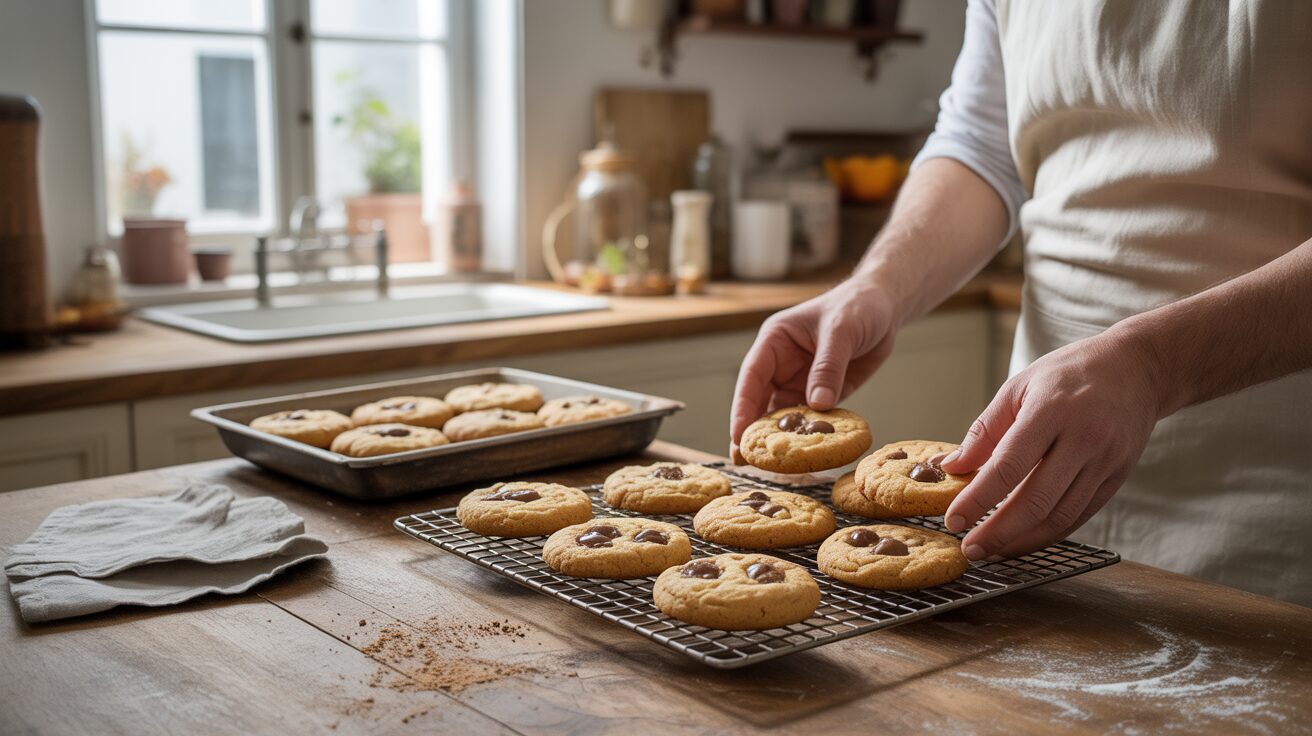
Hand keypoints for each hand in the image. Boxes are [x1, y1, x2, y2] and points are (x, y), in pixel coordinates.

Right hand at [730, 279, 898, 458]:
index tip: (739, 436)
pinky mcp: (822, 394)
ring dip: (780, 438)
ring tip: (772, 466)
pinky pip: (811, 418)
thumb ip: (828, 367)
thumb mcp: (841, 331)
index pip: (751, 378)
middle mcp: (782, 364)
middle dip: (754, 431)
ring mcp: (801, 381)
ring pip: (784, 414)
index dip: (742, 408)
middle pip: (760, 402)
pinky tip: (807, 455)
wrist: (885, 307)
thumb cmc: (857, 307)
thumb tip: (817, 405)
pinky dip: (809, 436)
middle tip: (746, 461)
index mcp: (774, 342)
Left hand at [940, 328, 1163, 559]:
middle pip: (1036, 500)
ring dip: (1023, 540)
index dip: (977, 498)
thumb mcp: (1019, 386)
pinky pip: (1080, 515)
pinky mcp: (1118, 477)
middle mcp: (1083, 439)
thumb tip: (951, 466)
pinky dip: (1050, 533)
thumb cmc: (1070, 373)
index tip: (954, 520)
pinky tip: (1024, 539)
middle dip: (998, 532)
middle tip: (970, 550)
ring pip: (1061, 516)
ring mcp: (1105, 462)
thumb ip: (984, 430)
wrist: (1138, 368)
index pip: (1008, 466)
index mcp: (1051, 411)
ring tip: (993, 551)